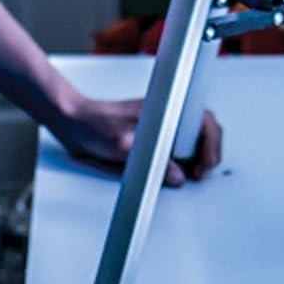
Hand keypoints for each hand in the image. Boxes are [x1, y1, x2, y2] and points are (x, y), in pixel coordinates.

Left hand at [52, 93, 222, 186]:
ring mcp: (160, 127)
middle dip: (209, 151)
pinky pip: (176, 150)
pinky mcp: (152, 139)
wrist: (73, 124)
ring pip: (192, 139)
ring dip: (197, 156)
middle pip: (202, 128)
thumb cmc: (95, 123)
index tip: (204, 163)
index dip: (210, 142)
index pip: (202, 118)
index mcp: (164, 108)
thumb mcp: (123, 145)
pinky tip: (177, 173)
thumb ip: (151, 161)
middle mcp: (165, 116)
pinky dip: (183, 162)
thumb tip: (176, 175)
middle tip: (199, 172)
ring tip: (192, 174)